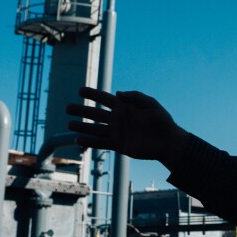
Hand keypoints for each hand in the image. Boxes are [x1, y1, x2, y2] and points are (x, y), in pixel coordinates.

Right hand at [66, 87, 182, 162]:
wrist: (168, 141)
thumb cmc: (161, 120)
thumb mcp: (150, 103)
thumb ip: (134, 97)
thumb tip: (116, 93)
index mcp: (125, 107)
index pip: (104, 99)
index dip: (92, 94)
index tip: (80, 91)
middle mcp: (118, 119)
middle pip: (96, 114)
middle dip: (82, 111)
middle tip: (68, 108)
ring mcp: (117, 132)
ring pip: (95, 129)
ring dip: (82, 127)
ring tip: (69, 124)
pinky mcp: (119, 145)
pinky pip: (101, 143)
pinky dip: (90, 142)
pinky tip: (78, 140)